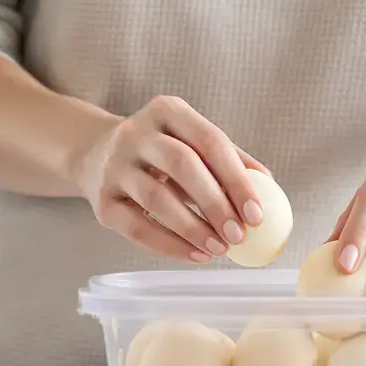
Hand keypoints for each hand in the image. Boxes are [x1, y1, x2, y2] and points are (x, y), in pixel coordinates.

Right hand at [75, 95, 268, 262]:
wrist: (94, 154)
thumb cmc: (159, 150)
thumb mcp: (190, 140)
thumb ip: (229, 158)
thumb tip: (270, 185)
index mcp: (167, 111)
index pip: (209, 141)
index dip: (237, 179)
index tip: (257, 213)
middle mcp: (136, 133)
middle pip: (182, 165)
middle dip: (215, 204)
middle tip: (239, 235)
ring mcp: (114, 166)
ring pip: (157, 199)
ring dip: (193, 229)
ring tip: (219, 249)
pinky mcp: (101, 200)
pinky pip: (137, 227)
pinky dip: (169, 246)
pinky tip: (195, 255)